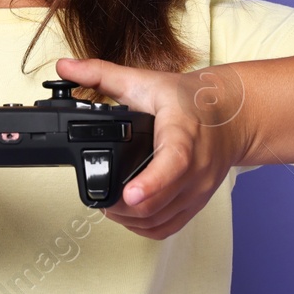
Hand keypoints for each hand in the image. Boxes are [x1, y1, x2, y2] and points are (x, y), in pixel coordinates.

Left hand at [54, 56, 249, 239]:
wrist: (229, 115)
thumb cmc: (189, 100)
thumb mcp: (144, 81)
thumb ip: (101, 74)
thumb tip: (65, 66)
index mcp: (182, 133)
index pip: (172, 164)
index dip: (151, 182)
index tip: (130, 193)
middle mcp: (196, 166)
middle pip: (159, 202)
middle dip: (124, 207)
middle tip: (100, 199)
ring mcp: (198, 188)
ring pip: (161, 219)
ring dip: (132, 219)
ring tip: (111, 206)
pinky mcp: (198, 202)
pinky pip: (170, 227)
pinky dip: (146, 227)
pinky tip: (131, 215)